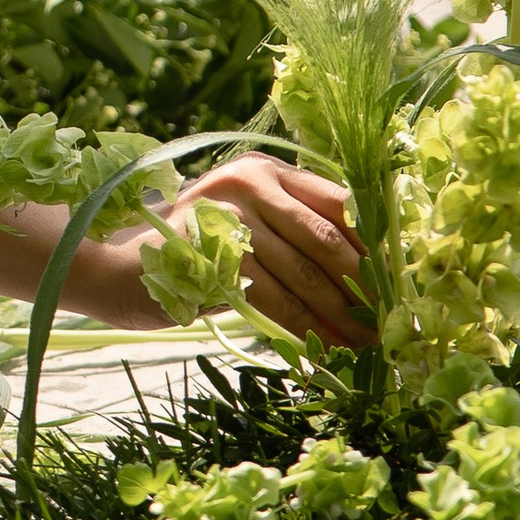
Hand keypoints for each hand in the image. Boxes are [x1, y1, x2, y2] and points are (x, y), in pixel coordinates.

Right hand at [99, 156, 370, 349]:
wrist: (122, 269)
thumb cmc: (198, 252)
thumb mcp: (249, 226)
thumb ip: (296, 234)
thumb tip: (370, 277)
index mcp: (266, 169)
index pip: (337, 198)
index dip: (373, 242)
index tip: (398, 281)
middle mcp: (247, 183)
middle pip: (324, 238)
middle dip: (362, 286)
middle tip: (388, 322)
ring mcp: (226, 217)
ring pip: (302, 275)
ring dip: (338, 317)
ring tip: (364, 345)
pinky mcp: (210, 257)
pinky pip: (272, 300)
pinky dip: (302, 330)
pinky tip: (321, 350)